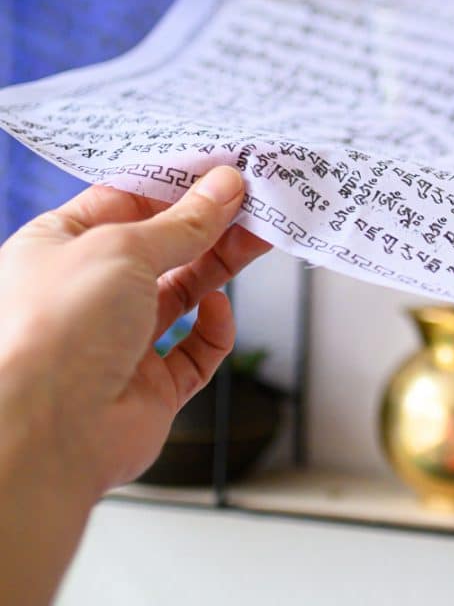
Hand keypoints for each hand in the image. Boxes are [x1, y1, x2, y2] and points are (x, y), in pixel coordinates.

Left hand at [0, 166, 269, 500]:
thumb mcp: (122, 248)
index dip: (174, 187)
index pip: (124, 203)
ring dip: (221, 267)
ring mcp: (120, 341)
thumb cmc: (55, 329)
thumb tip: (224, 187)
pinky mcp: (151, 385)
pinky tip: (219, 309)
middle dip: (210, 226)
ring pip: (184, 294)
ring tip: (258, 239)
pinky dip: (213, 329)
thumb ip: (184, 222)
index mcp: (59, 248)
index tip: (221, 172)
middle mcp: (88, 294)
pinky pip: (195, 351)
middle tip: (254, 204)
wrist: (45, 433)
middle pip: (163, 248)